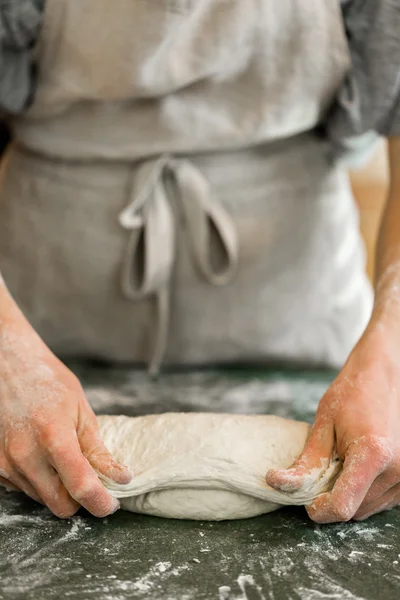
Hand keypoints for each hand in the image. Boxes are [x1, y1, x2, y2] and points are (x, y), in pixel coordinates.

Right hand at [0, 315, 131, 517]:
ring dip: (59, 489)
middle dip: (80, 500)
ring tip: (65, 457)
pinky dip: (40, 481)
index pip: (81, 487)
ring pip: (42, 499)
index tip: (111, 503)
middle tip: (92, 480)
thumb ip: (97, 449)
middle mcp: (26, 455)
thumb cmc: (50, 382)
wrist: (9, 367)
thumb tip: (120, 477)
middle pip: (60, 505)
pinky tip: (44, 456)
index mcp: (53, 437)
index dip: (100, 503)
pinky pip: (25, 489)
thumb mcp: (82, 410)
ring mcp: (7, 463)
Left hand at [266, 325, 399, 522]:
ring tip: (343, 461)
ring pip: (367, 509)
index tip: (306, 499)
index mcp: (373, 455)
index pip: (342, 507)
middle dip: (331, 498)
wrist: (383, 376)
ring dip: (349, 495)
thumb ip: (306, 461)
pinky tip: (358, 465)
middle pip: (353, 510)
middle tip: (324, 468)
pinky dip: (364, 491)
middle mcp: (397, 470)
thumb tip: (277, 484)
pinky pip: (380, 501)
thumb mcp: (322, 424)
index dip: (319, 509)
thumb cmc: (352, 393)